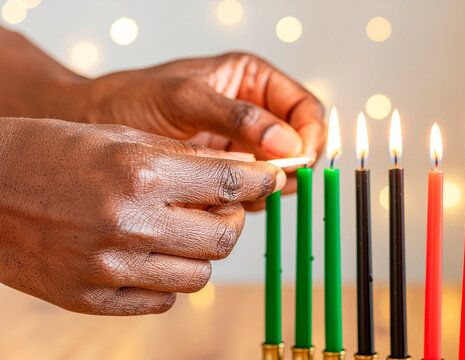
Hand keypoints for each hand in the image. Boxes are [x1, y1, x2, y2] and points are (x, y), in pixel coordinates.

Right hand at [0, 117, 282, 314]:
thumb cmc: (50, 151)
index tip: (270, 180)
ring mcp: (111, 267)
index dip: (262, 182)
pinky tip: (151, 256)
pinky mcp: (92, 299)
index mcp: (141, 174)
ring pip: (200, 275)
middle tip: (223, 207)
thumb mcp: (120, 136)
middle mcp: (132, 224)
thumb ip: (185, 156)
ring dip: (203, 252)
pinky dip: (168, 280)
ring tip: (182, 231)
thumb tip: (243, 169)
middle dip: (234, 219)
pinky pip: (162, 301)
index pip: (232, 184)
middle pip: (225, 237)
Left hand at [76, 53, 323, 208]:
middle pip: (299, 143)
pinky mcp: (226, 169)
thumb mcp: (185, 100)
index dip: (309, 136)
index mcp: (252, 79)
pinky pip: (255, 187)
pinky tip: (225, 197)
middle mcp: (253, 110)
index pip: (305, 109)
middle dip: (290, 164)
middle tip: (270, 181)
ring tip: (241, 189)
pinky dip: (250, 197)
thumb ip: (237, 116)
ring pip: (280, 169)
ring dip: (270, 185)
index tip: (298, 160)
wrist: (93, 123)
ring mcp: (241, 142)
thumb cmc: (131, 96)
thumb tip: (287, 141)